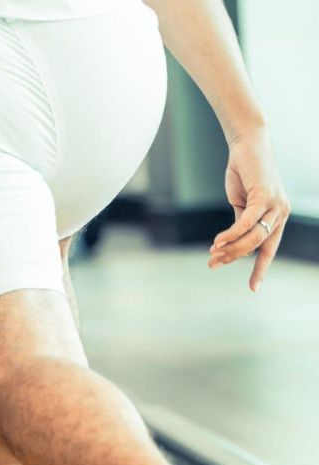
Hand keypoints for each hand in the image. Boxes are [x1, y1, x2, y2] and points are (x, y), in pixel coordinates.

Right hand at [210, 131, 289, 290]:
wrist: (247, 145)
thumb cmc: (244, 173)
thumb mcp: (242, 203)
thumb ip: (242, 222)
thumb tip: (232, 243)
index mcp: (277, 217)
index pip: (269, 249)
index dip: (260, 269)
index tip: (253, 288)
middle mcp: (281, 213)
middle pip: (257, 245)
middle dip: (234, 257)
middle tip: (212, 263)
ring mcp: (275, 204)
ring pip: (253, 236)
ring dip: (231, 248)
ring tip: (212, 253)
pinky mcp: (263, 196)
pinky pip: (247, 222)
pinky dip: (231, 234)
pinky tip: (218, 241)